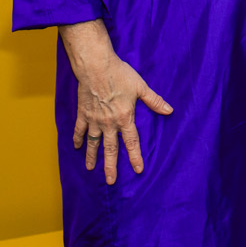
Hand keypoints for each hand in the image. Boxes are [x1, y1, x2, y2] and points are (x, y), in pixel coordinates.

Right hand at [59, 21, 173, 184]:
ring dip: (92, 157)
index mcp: (124, 117)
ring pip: (93, 143)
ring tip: (91, 169)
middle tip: (111, 181)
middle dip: (110, 166)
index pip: (131, 142)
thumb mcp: (140, 87)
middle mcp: (109, 123)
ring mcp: (94, 120)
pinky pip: (79, 130)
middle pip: (110, 148)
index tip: (138, 170)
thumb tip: (169, 110)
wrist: (96, 66)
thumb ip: (154, 101)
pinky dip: (77, 139)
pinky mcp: (83, 113)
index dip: (135, 156)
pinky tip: (76, 147)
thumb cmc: (120, 74)